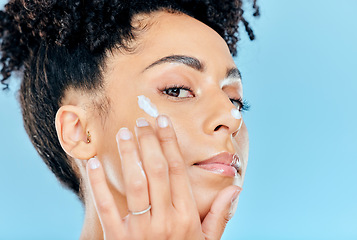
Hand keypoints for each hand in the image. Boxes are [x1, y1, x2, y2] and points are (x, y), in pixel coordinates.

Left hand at [86, 115, 240, 239]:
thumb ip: (219, 215)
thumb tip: (235, 188)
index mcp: (187, 217)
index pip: (177, 170)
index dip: (169, 142)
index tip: (163, 122)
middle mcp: (166, 220)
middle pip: (157, 170)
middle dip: (149, 141)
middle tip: (141, 121)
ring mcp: (140, 230)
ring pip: (135, 183)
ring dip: (129, 155)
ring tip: (124, 133)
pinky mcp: (117, 237)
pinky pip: (106, 206)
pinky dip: (98, 183)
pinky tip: (93, 162)